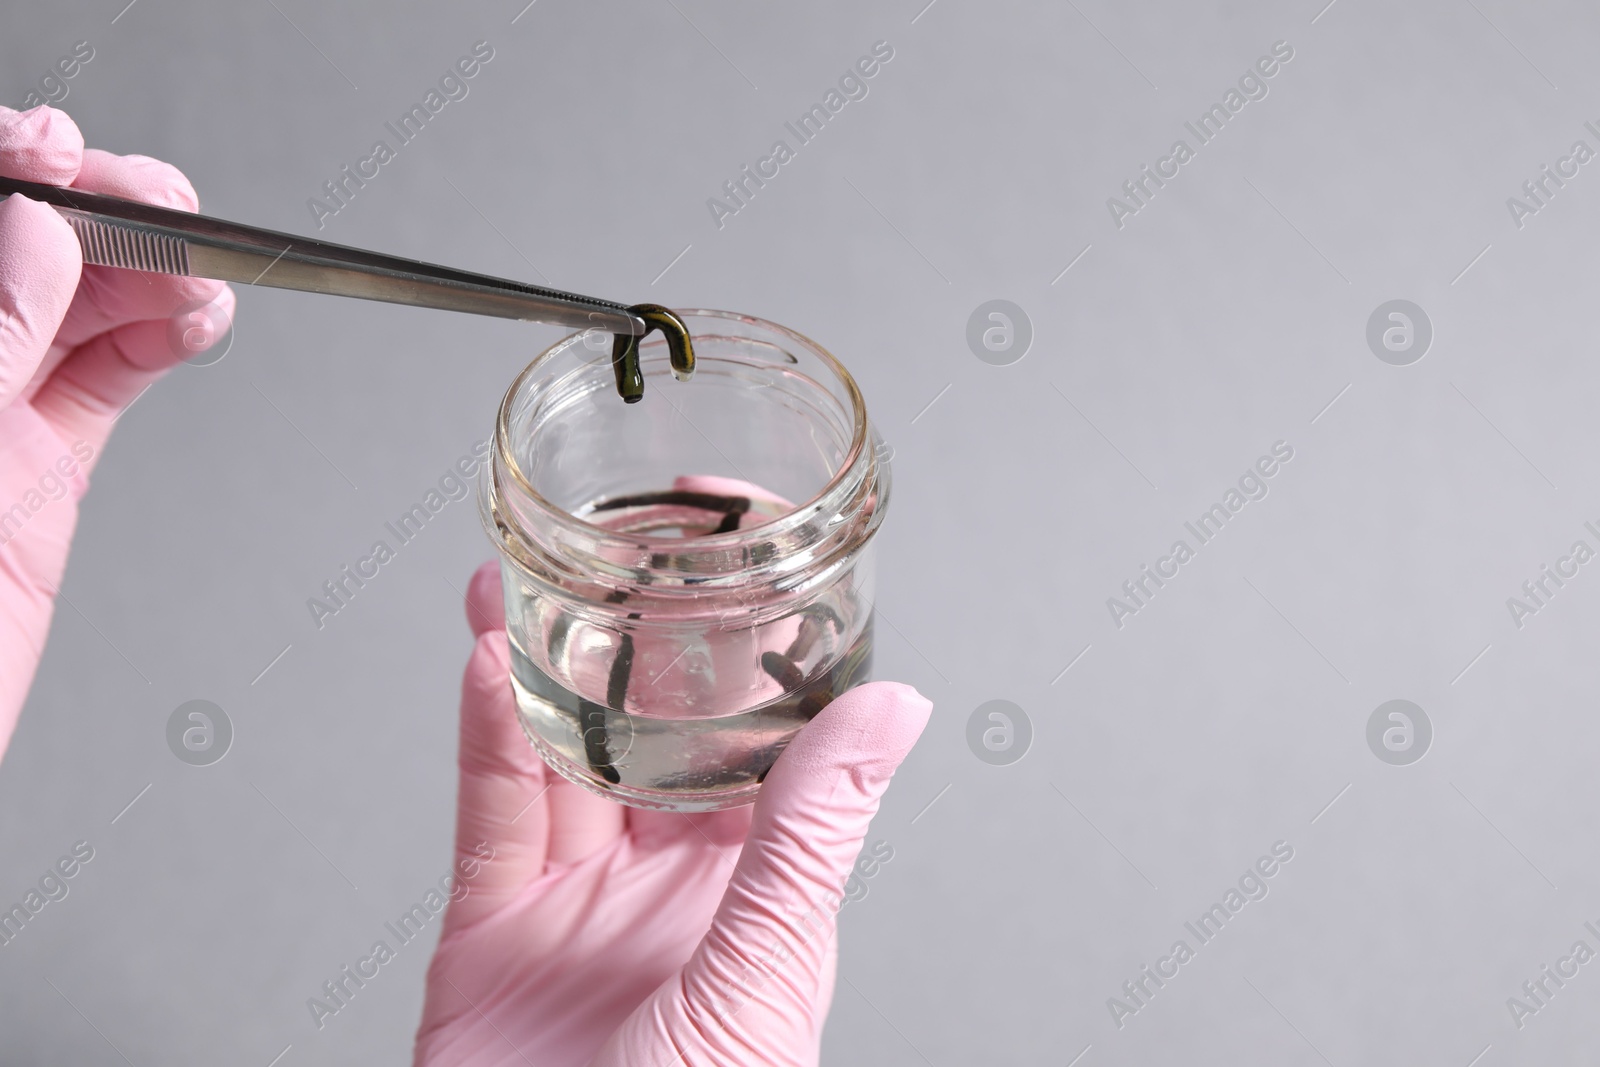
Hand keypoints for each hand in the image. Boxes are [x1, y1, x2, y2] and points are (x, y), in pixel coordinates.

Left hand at [0, 105, 233, 751]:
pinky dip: (160, 343)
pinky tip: (193, 322)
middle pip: (23, 255)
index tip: (68, 160)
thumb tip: (39, 239)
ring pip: (75, 310)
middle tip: (163, 211)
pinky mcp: (36, 469)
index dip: (14, 177)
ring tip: (198, 270)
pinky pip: (106, 381)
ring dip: (147, 276)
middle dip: (99, 216)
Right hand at [414, 559, 930, 1065]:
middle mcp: (672, 884)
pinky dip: (487, 733)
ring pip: (565, 752)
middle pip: (656, 734)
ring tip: (540, 576)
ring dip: (549, 664)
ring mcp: (579, 901)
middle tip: (630, 552)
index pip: (769, 743)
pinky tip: (487, 661)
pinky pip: (493, 811)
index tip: (752, 566)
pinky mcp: (494, 928)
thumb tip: (895, 711)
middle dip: (640, 645)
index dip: (759, 654)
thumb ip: (812, 838)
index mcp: (760, 890)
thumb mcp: (766, 976)